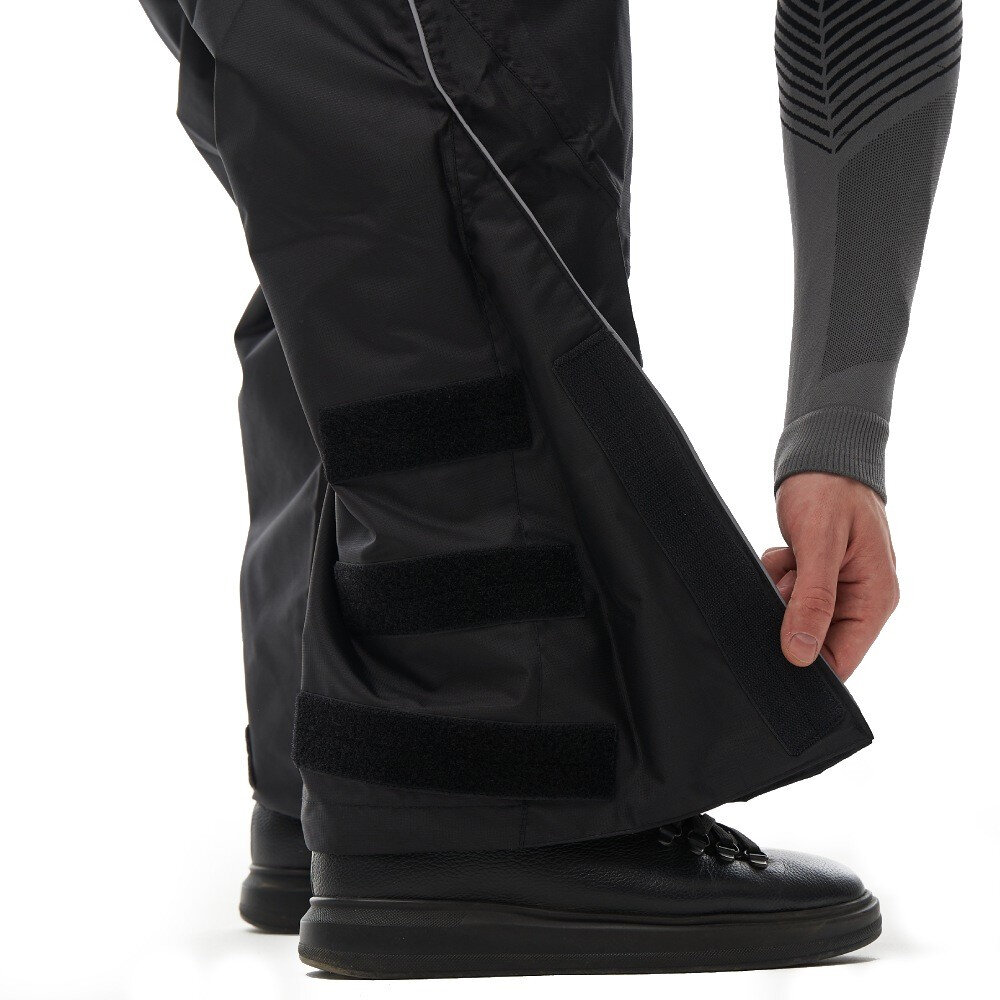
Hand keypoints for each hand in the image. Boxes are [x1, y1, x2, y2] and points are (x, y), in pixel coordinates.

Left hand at [761, 472, 898, 681]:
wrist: (821, 456)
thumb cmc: (828, 492)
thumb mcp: (820, 546)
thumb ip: (813, 600)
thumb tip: (800, 655)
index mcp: (875, 597)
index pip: (843, 660)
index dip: (808, 664)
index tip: (773, 647)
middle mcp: (861, 598)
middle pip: (815, 639)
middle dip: (788, 617)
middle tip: (783, 582)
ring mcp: (839, 588)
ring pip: (796, 616)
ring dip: (780, 593)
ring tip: (787, 559)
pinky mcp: (818, 577)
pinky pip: (789, 595)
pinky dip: (777, 577)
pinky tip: (784, 553)